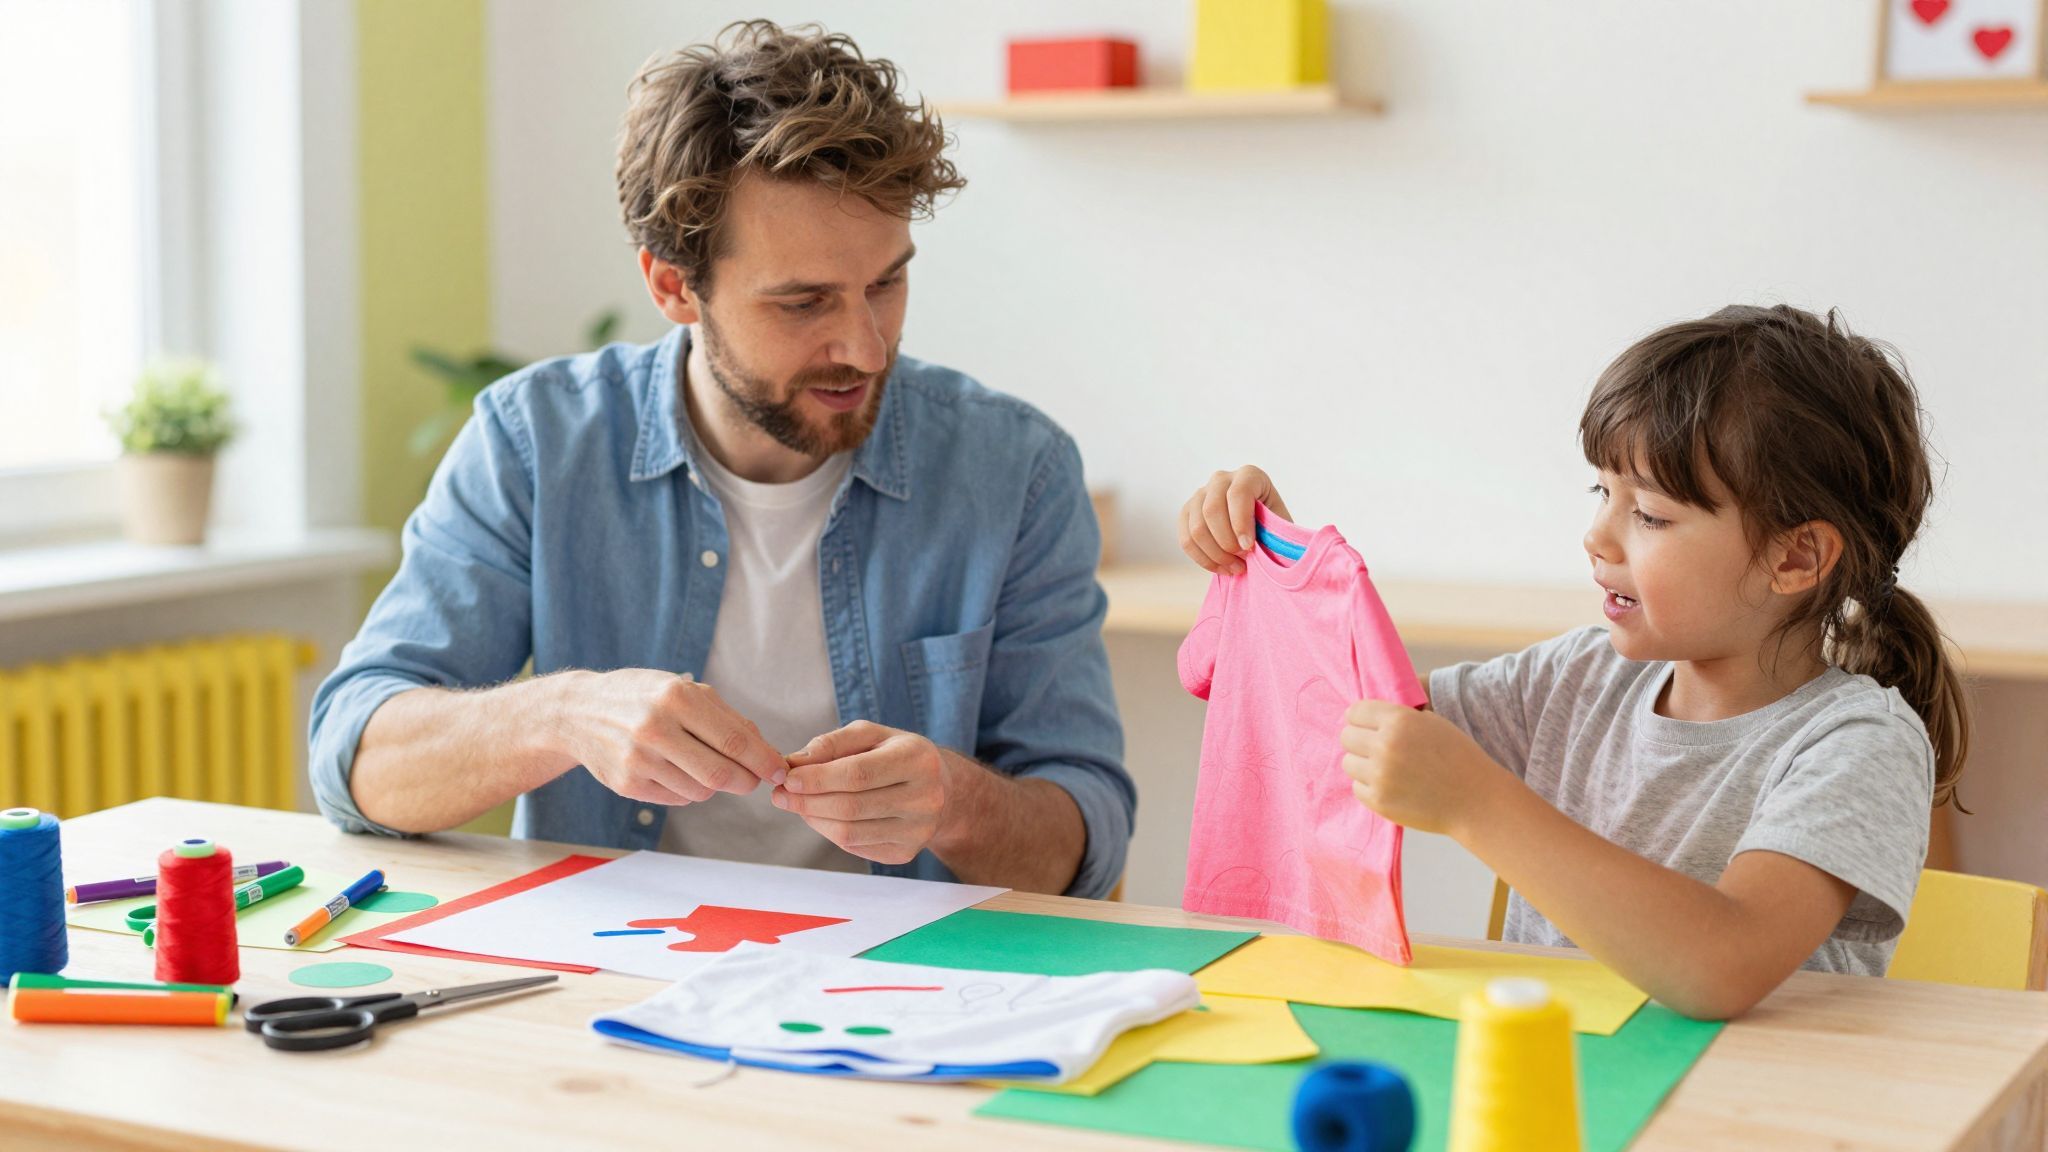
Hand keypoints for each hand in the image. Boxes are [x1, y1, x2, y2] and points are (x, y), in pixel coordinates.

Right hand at [547, 669, 784, 806]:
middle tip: (754, 779)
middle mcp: (655, 728)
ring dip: (715, 785)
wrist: (578, 712)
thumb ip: (725, 717)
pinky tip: (677, 770)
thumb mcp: (682, 689)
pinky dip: (689, 790)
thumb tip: (765, 752)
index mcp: (675, 697)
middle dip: (747, 781)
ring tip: (705, 765)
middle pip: (720, 774)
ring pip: (701, 791)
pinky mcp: (626, 784)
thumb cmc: (641, 696)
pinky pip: (677, 799)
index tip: (779, 771)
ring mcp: (638, 760)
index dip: (763, 760)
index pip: (733, 739)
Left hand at [773, 721, 949, 865]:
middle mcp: (925, 798)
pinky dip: (829, 832)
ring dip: (813, 819)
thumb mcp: (870, 735)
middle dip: (807, 802)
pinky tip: (821, 816)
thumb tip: (794, 763)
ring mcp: (918, 831)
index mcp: (918, 759)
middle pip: (851, 807)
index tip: (787, 778)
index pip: (858, 774)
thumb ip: (832, 743)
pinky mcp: (906, 853)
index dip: (817, 779)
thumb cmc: (896, 755)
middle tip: (779, 795)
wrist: (940, 789)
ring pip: (850, 832)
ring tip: (795, 804)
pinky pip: (855, 847)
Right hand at [1179, 465, 1290, 574]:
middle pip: (1212, 510)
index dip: (1241, 522)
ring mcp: (1200, 494)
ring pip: (1197, 528)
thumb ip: (1273, 530)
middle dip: (1226, 542)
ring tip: (1236, 568)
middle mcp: (1221, 479)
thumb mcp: (1280, 524)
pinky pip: (1186, 540)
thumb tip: (1256, 546)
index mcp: (1249, 475)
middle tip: (1243, 560)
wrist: (1260, 530)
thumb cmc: (1274, 527)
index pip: (1238, 493)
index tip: (1249, 547)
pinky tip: (1221, 568)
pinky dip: (1203, 559)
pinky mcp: (1187, 513)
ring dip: (1216, 555)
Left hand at [1338, 699, 1506, 837]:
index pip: (1355, 711)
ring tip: (1385, 769)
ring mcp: (1380, 775)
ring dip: (1362, 764)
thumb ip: (1400, 717)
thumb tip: (1368, 716)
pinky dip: (1369, 787)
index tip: (1365, 725)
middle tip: (1374, 748)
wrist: (1476, 801)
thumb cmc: (1459, 758)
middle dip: (1358, 741)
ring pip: (1348, 763)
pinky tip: (1390, 786)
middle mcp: (1385, 745)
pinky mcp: (1378, 801)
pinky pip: (1357, 788)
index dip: (1359, 718)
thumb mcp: (1434, 723)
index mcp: (1399, 720)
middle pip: (1346, 737)